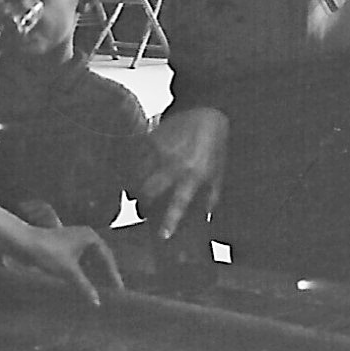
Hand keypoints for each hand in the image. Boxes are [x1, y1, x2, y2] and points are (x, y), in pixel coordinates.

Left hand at [13, 219, 123, 306]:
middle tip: (113, 289)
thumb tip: (97, 303)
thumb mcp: (69, 272)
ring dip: (93, 273)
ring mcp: (73, 239)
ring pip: (88, 259)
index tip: (119, 289)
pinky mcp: (62, 245)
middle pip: (100, 257)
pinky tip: (81, 283)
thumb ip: (85, 287)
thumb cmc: (48, 253)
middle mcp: (84, 235)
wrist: (24, 243)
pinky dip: (82, 271)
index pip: (107, 258)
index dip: (113, 274)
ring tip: (100, 288)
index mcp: (90, 237)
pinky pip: (78, 260)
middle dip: (105, 273)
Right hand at [137, 104, 228, 243]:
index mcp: (193, 176)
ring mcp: (159, 152)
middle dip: (143, 205)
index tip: (162, 236)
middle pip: (148, 192)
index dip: (170, 221)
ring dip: (135, 188)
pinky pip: (133, 160)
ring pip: (137, 177)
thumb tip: (205, 218)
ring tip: (138, 193)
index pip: (178, 203)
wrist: (206, 114)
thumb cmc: (214, 147)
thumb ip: (210, 198)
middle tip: (144, 211)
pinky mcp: (149, 140)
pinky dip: (131, 170)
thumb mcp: (218, 175)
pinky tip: (134, 174)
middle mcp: (174, 165)